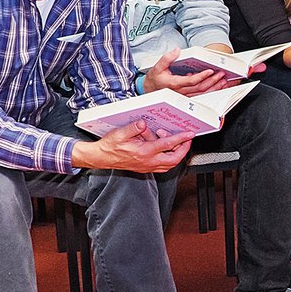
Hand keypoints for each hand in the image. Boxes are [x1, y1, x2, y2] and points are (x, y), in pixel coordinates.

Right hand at [73, 120, 193, 172]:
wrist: (101, 158)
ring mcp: (147, 166)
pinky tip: (167, 151)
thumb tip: (143, 123)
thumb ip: (133, 128)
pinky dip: (169, 159)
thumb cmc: (109, 146)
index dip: (181, 139)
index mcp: (144, 152)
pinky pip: (163, 167)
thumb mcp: (120, 133)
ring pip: (170, 165)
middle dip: (184, 149)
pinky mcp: (145, 168)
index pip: (167, 145)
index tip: (190, 134)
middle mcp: (148, 162)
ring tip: (177, 143)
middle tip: (187, 139)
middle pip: (174, 159)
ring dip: (177, 155)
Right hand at [144, 48, 233, 95]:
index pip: (191, 81)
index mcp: (174, 84)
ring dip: (214, 87)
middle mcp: (181, 91)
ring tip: (223, 81)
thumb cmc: (155, 78)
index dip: (201, 76)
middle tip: (221, 74)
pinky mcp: (187, 96)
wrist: (150, 90)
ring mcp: (185, 95)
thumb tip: (177, 50)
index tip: (210, 71)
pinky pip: (201, 95)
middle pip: (200, 88)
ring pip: (202, 93)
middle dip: (212, 81)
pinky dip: (210, 91)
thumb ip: (167, 58)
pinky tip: (217, 86)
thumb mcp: (157, 66)